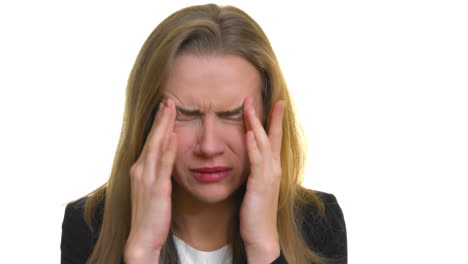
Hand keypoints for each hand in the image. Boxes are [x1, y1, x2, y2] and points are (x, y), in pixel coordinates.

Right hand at [124, 99, 176, 263]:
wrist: (142, 237)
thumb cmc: (150, 214)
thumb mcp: (152, 188)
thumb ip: (157, 171)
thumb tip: (167, 158)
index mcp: (140, 169)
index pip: (151, 141)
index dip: (158, 123)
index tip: (165, 107)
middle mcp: (140, 170)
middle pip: (152, 138)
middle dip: (161, 118)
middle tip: (169, 100)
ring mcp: (147, 178)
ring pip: (156, 146)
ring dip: (164, 126)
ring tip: (171, 109)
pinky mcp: (156, 189)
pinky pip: (163, 166)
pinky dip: (168, 150)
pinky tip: (174, 137)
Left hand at [240, 96, 284, 262]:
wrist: (261, 234)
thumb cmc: (256, 211)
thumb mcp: (256, 185)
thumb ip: (254, 169)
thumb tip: (248, 155)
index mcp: (272, 168)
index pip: (274, 139)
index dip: (274, 120)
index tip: (274, 103)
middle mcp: (274, 169)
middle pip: (271, 136)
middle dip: (264, 116)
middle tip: (255, 97)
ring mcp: (268, 176)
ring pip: (264, 145)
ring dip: (256, 125)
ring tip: (248, 108)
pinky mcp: (260, 185)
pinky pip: (256, 162)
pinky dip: (253, 147)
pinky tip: (249, 135)